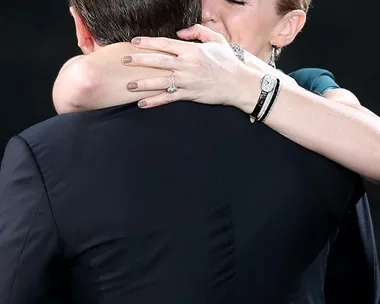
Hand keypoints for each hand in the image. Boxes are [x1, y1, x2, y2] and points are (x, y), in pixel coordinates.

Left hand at [123, 24, 259, 111]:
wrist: (239, 83)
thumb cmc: (228, 61)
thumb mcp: (216, 40)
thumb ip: (197, 32)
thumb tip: (179, 32)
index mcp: (192, 50)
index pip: (165, 44)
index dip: (148, 43)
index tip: (135, 42)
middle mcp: (187, 64)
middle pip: (158, 61)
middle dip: (139, 60)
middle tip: (124, 60)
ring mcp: (188, 81)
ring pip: (161, 81)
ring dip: (143, 83)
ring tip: (129, 84)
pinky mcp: (190, 94)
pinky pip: (169, 98)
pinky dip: (155, 101)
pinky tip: (142, 103)